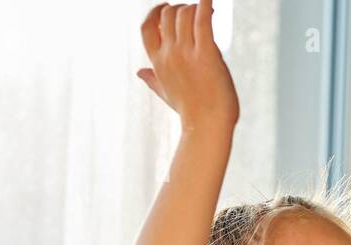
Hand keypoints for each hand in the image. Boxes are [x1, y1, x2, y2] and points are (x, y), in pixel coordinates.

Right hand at [138, 1, 238, 130]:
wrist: (207, 126)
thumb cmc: (190, 111)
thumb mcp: (166, 93)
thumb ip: (153, 79)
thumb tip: (139, 72)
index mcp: (157, 63)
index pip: (146, 27)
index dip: (156, 13)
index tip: (168, 9)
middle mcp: (169, 55)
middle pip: (168, 15)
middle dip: (182, 8)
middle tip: (197, 15)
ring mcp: (186, 53)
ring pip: (185, 12)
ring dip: (197, 7)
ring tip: (209, 12)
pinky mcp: (205, 53)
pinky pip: (203, 18)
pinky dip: (207, 4)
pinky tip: (211, 1)